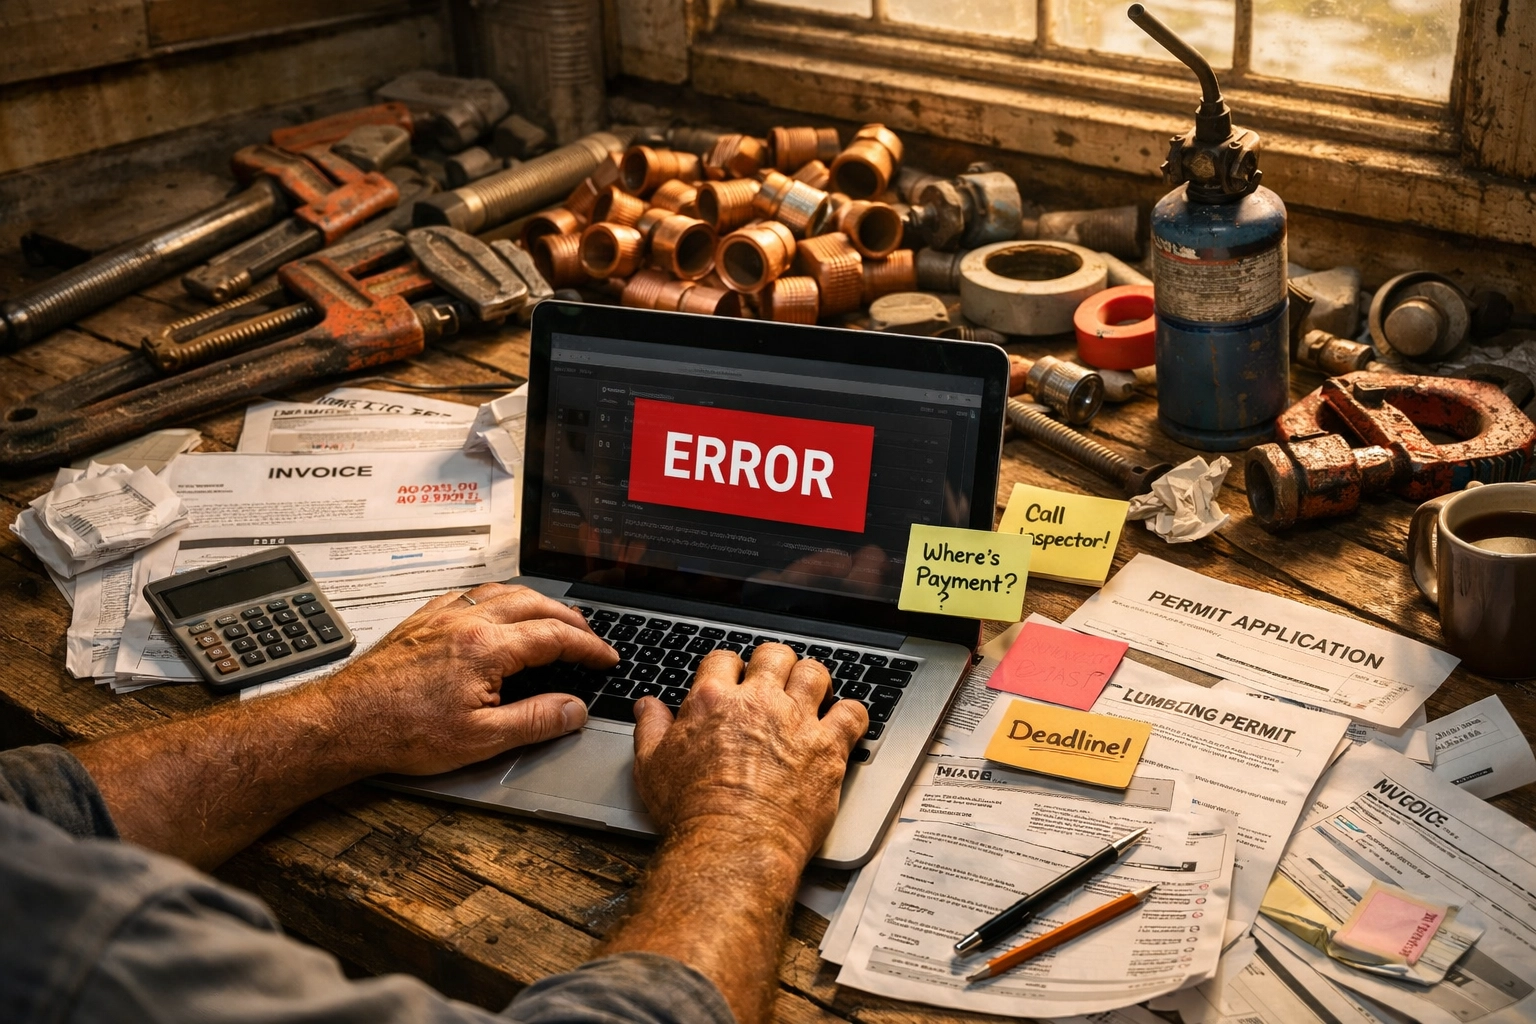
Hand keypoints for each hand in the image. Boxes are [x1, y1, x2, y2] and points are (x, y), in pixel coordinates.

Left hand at [320, 583, 617, 776]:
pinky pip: (470, 594)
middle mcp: (467, 621)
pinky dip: (498, 597)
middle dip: (570, 619)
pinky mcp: (422, 620)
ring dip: (537, 601)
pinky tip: (498, 609)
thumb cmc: (401, 732)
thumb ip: (535, 721)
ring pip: (504, 591)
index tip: (606, 658)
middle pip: (535, 603)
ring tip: (554, 618)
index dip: (589, 647)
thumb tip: (573, 709)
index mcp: (487, 648)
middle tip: (589, 638)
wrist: (344, 722)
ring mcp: (442, 617)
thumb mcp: (480, 740)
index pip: (555, 636)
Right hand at [630, 645, 868, 865]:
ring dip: (813, 679)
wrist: (732, 846)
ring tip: (812, 692)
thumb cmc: (692, 813)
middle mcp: (758, 702)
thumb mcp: (651, 767)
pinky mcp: (828, 748)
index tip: (734, 679)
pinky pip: (852, 713)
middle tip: (776, 680)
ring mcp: (797, 722)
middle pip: (774, 655)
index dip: (729, 667)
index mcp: (713, 701)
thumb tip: (648, 706)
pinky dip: (851, 713)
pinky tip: (844, 720)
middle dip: (774, 663)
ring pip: (814, 673)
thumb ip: (651, 729)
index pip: (724, 659)